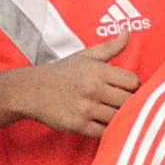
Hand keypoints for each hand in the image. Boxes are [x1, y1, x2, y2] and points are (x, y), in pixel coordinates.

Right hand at [17, 33, 137, 135]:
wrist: (31, 90)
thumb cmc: (62, 73)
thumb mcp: (85, 56)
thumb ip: (110, 47)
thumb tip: (127, 32)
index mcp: (97, 70)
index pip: (133, 82)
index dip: (134, 87)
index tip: (128, 90)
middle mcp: (92, 88)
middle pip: (128, 101)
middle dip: (130, 103)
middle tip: (125, 104)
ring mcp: (85, 108)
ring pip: (118, 118)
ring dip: (120, 118)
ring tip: (116, 115)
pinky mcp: (77, 125)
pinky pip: (104, 132)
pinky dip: (107, 131)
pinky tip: (104, 124)